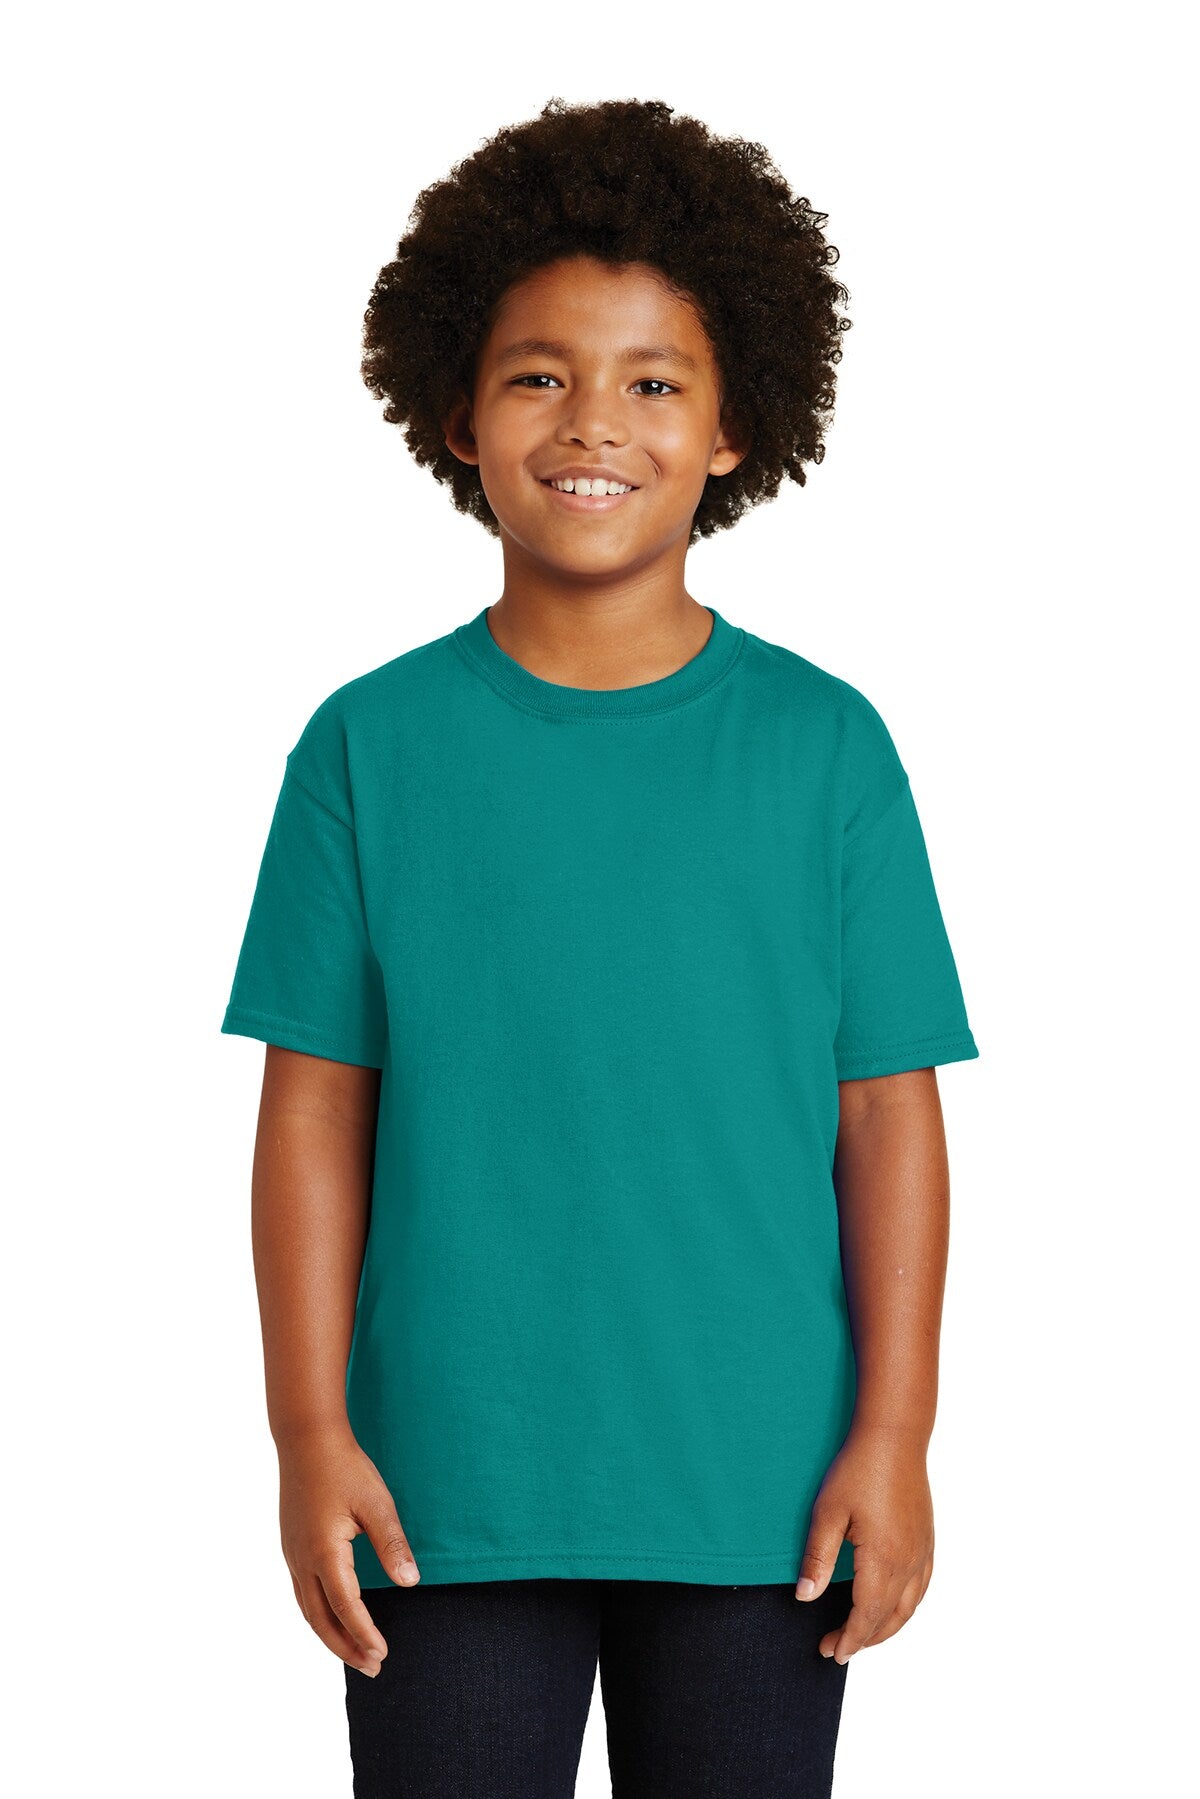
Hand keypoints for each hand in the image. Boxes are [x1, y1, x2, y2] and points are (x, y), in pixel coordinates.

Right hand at [277, 1422, 420, 1675]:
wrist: (306, 1439)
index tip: (383, 1655)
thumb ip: (392, 1544)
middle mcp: (302, 1560)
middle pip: (321, 1620)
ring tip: (355, 1654)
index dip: (365, 1634)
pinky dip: (319, 1615)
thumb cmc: (345, 1468)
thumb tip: (410, 1582)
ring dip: (331, 1636)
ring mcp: (292, 1554)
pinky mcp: (291, 1546)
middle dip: (346, 1648)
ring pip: (308, 1610)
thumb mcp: (377, 1503)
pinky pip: (302, 1593)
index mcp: (324, 1552)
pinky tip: (333, 1618)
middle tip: (372, 1668)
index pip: (347, 1607)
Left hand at [793, 1422, 933, 1662]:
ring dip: (885, 1628)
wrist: (894, 1437)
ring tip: (861, 1636)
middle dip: (862, 1639)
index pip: (866, 1616)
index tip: (830, 1652)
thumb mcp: (827, 1512)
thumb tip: (804, 1598)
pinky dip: (905, 1608)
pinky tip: (892, 1607)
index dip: (848, 1638)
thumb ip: (817, 1558)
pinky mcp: (927, 1540)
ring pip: (908, 1608)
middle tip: (835, 1649)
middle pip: (888, 1619)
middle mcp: (909, 1563)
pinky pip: (921, 1589)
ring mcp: (922, 1552)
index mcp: (884, 1560)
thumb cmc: (858, 1469)